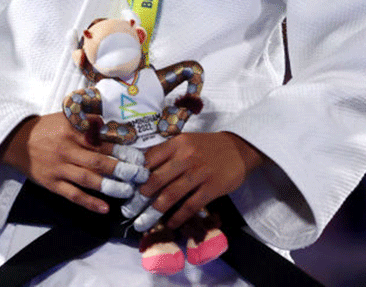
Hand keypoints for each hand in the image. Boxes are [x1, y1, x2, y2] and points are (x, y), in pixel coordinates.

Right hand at [0, 113, 147, 213]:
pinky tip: (104, 208)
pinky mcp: (52, 184)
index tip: (139, 156)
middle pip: (98, 161)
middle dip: (122, 169)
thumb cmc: (45, 129)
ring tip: (128, 191)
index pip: (102, 141)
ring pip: (88, 179)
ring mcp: (60, 168)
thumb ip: (86, 121)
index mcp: (72, 131)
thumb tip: (110, 122)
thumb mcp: (65, 118)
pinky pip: (73, 195)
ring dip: (110, 186)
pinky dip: (89, 202)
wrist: (16, 142)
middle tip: (141, 175)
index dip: (122, 149)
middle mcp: (67, 149)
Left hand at [133, 132, 264, 230]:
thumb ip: (166, 153)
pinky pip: (190, 206)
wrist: (239, 148)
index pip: (149, 159)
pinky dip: (178, 217)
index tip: (126, 188)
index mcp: (176, 144)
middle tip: (130, 209)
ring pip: (170, 195)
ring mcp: (199, 173)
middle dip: (140, 197)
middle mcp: (186, 157)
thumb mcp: (186, 142)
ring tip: (143, 222)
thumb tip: (141, 169)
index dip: (135, 175)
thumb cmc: (207, 147)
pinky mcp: (211, 188)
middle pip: (156, 179)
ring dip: (154, 211)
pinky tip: (170, 224)